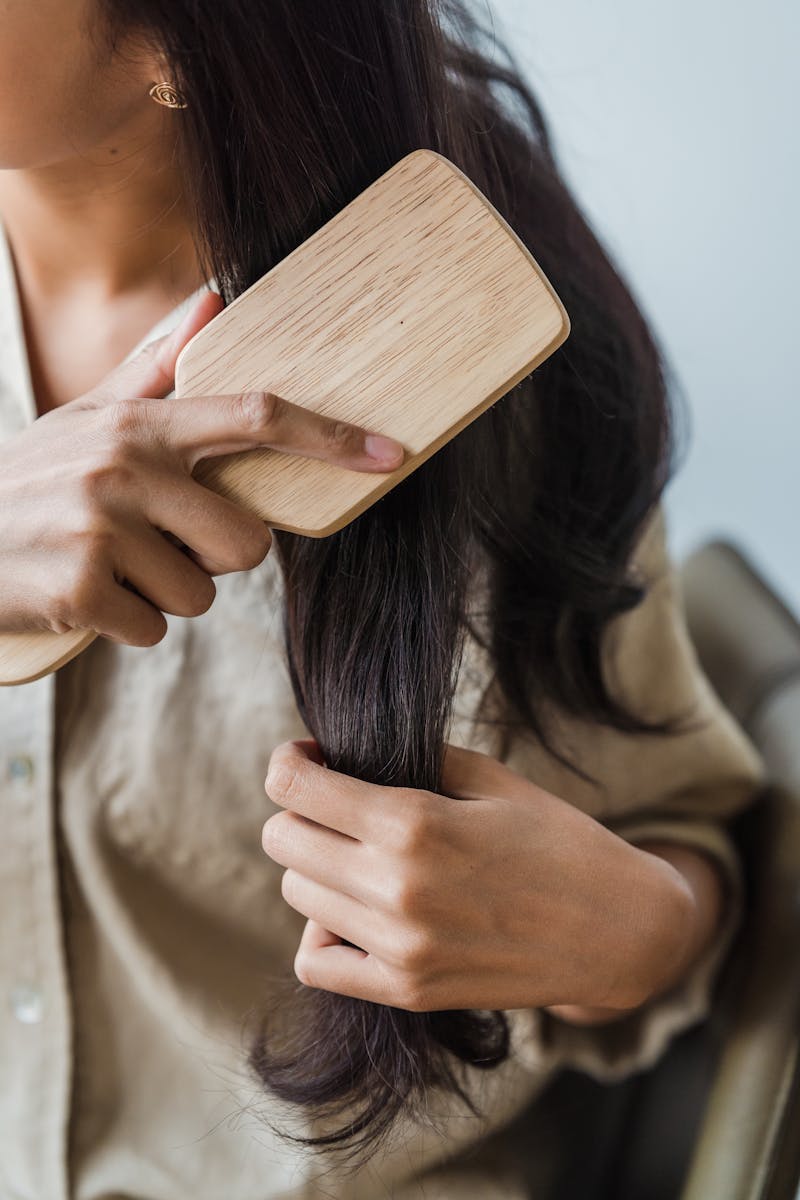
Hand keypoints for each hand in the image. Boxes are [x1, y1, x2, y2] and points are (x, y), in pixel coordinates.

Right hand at [0, 290, 403, 645]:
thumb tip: (215, 299)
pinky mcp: (79, 588)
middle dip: (212, 558)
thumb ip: (156, 366)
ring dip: (163, 595)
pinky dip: (126, 624)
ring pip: (200, 594)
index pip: (255, 416)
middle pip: (248, 543)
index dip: (330, 437)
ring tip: (108, 566)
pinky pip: (153, 629)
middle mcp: (125, 466)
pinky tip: (83, 594)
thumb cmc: (30, 481)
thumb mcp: (86, 417)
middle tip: (155, 544)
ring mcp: (100, 527)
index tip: (391, 453)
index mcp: (140, 423)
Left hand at [262, 740, 695, 1013]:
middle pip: (283, 841)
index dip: (288, 763)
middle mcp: (395, 887)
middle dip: (300, 813)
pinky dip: (322, 933)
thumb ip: (410, 759)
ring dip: (316, 867)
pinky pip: (316, 963)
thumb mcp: (489, 777)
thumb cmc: (555, 838)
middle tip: (338, 806)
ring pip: (297, 895)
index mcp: (414, 823)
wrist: (615, 929)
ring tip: (361, 856)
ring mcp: (399, 947)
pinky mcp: (407, 991)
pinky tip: (356, 912)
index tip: (306, 758)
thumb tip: (337, 755)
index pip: (293, 789)